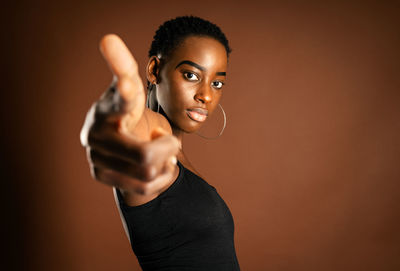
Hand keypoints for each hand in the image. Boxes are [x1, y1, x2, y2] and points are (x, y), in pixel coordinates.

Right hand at [80, 34, 179, 201]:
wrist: (121, 143)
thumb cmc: (130, 114)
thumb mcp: (133, 92)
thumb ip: (124, 68)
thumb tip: (108, 38)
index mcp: (108, 108)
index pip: (119, 101)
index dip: (127, 94)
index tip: (131, 84)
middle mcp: (96, 134)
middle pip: (145, 156)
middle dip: (167, 149)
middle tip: (172, 142)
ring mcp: (96, 157)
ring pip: (147, 173)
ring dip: (164, 162)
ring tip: (162, 153)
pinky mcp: (101, 176)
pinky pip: (144, 187)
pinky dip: (160, 176)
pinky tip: (158, 167)